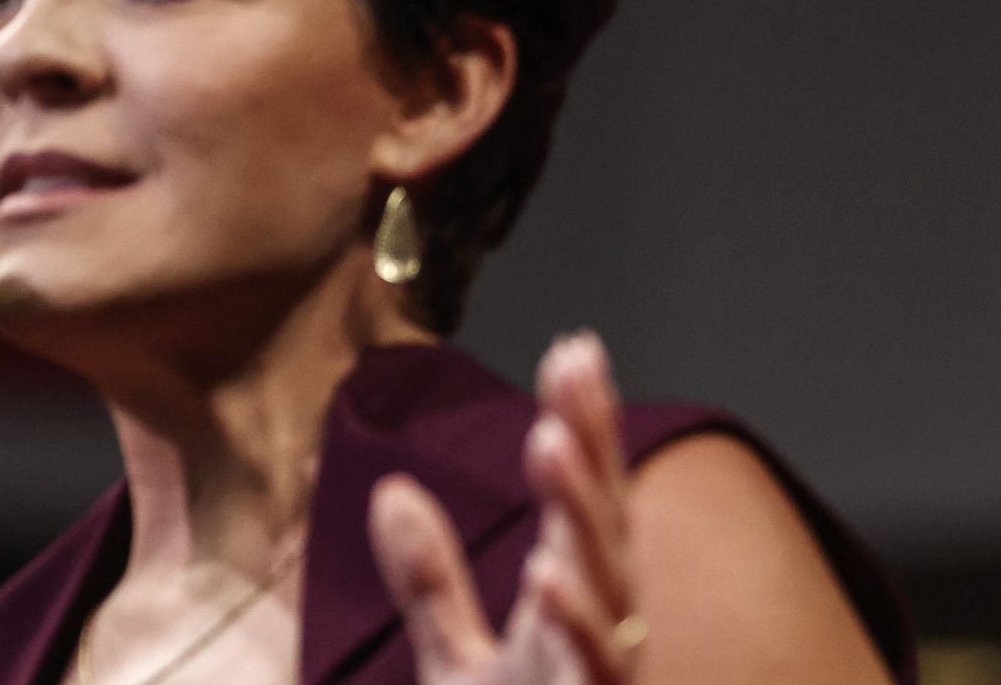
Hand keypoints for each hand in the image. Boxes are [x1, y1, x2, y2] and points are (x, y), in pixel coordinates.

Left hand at [369, 333, 640, 684]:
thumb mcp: (457, 665)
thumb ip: (431, 583)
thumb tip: (391, 492)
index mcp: (576, 607)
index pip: (586, 499)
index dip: (586, 425)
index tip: (574, 349)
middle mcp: (604, 633)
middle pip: (607, 522)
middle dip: (594, 442)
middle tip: (574, 366)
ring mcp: (603, 677)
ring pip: (608, 585)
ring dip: (583, 512)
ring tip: (554, 441)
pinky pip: (596, 668)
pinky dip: (577, 621)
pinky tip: (552, 572)